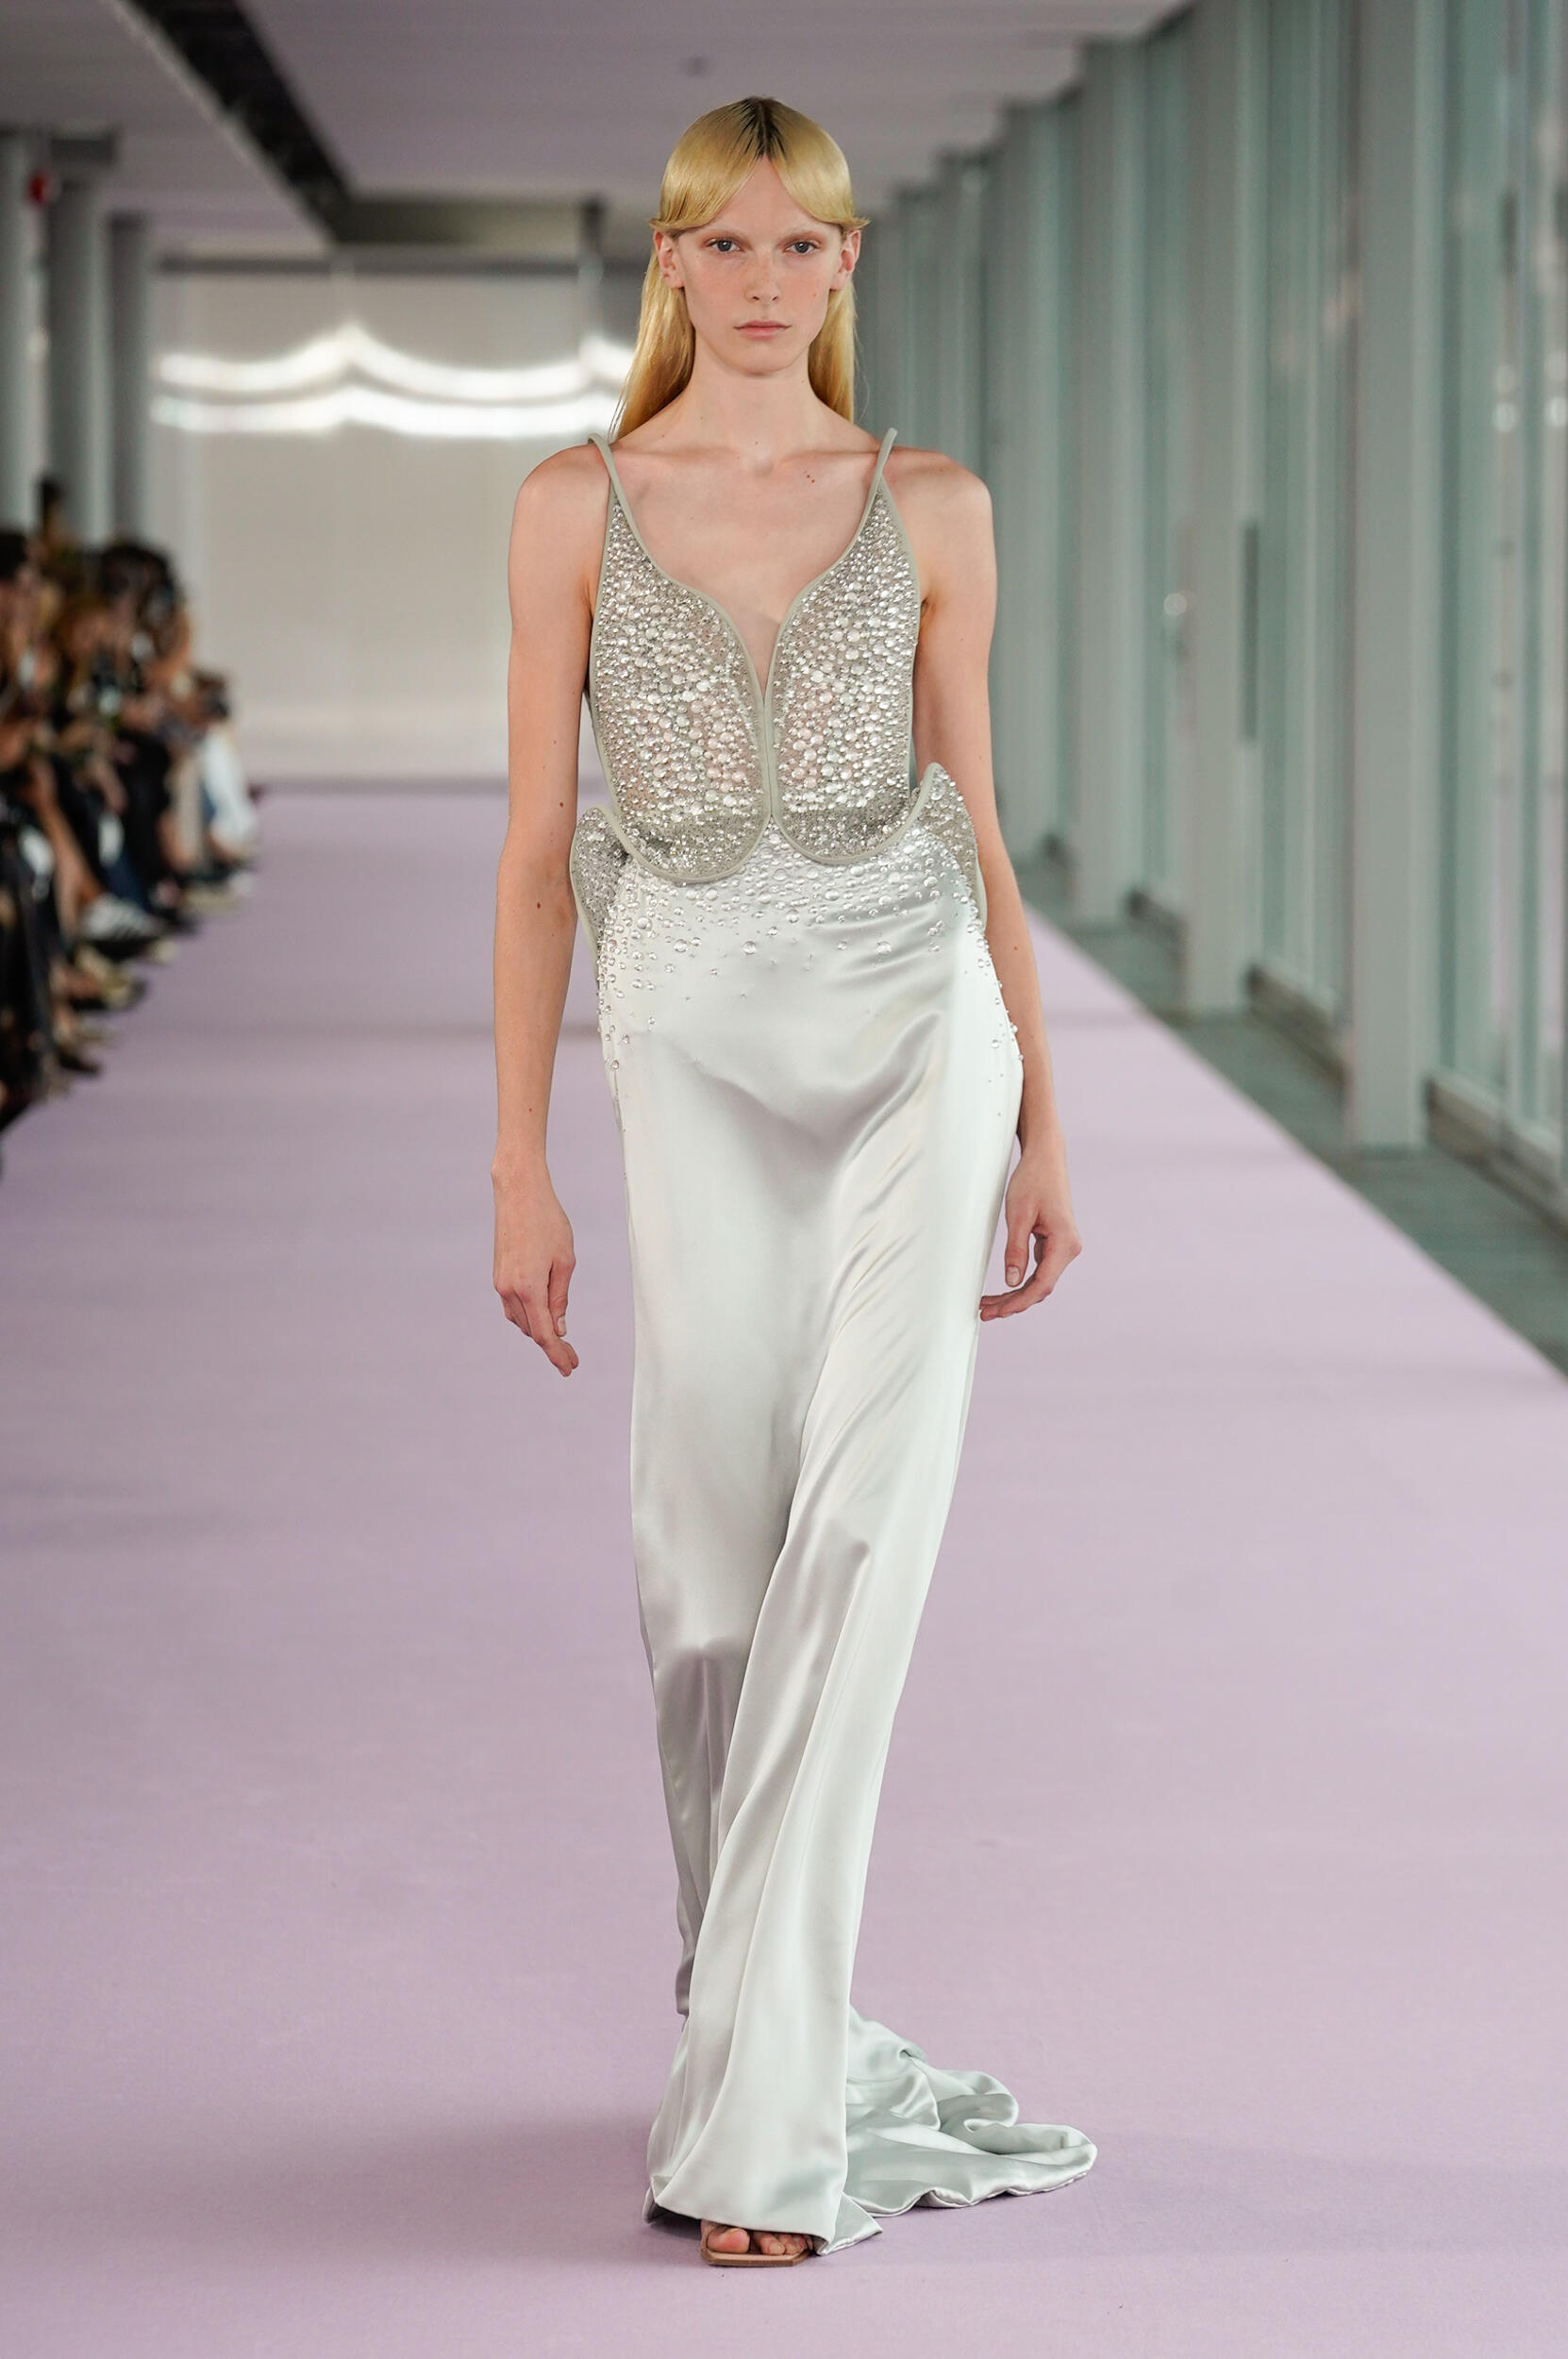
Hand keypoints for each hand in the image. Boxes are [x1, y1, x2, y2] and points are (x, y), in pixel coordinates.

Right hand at [493, 1162, 577, 1375]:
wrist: (518, 1192)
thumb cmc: (548, 1222)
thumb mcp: (565, 1261)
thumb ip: (561, 1298)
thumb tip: (560, 1328)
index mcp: (528, 1289)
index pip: (545, 1334)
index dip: (558, 1355)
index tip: (570, 1369)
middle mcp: (509, 1290)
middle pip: (532, 1330)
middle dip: (552, 1346)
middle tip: (572, 1357)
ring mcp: (500, 1283)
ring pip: (521, 1320)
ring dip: (539, 1331)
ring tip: (560, 1341)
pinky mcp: (498, 1274)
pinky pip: (513, 1306)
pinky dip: (528, 1316)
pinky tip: (541, 1317)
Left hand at [980, 1149, 1080, 1321]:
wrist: (1045, 1157)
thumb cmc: (1032, 1180)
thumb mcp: (1018, 1215)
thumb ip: (1015, 1250)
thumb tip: (1012, 1281)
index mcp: (1064, 1243)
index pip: (1042, 1284)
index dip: (1018, 1303)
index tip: (997, 1312)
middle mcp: (1069, 1248)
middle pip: (1040, 1287)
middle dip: (1013, 1303)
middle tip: (984, 1313)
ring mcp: (1063, 1246)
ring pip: (1039, 1280)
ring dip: (1015, 1294)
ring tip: (988, 1305)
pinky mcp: (1055, 1243)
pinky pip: (1039, 1269)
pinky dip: (1021, 1280)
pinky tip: (1002, 1289)